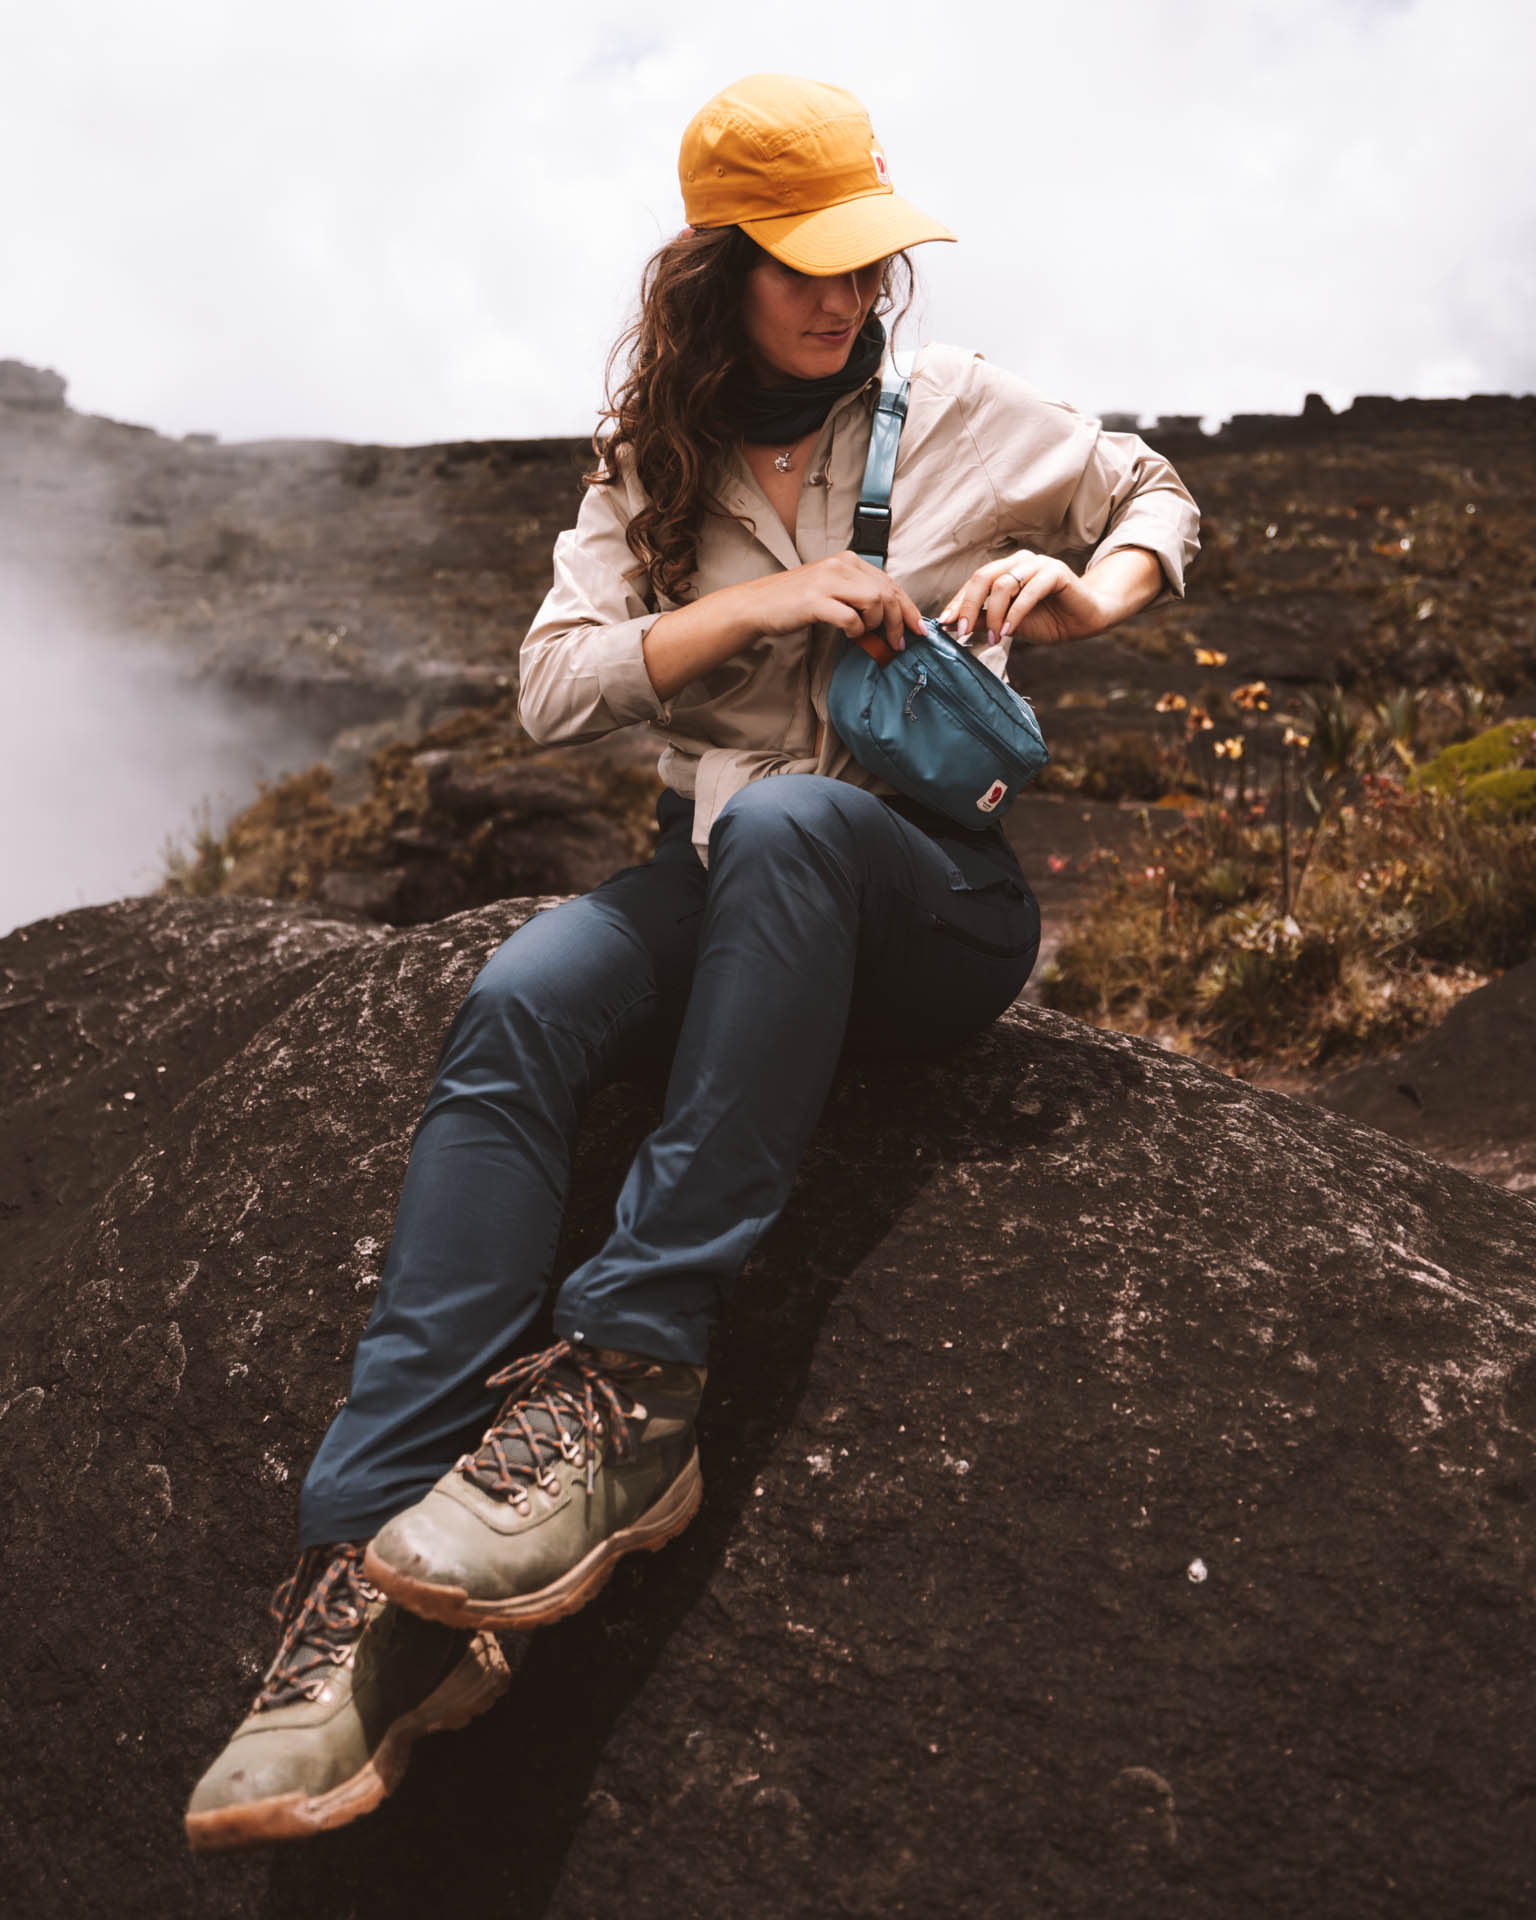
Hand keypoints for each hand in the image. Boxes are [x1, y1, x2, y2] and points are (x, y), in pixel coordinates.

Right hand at [738, 552, 924, 657]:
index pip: (889, 582)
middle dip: (898, 621)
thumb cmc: (795, 601)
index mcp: (848, 560)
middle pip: (887, 592)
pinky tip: (848, 634)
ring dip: (876, 624)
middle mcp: (840, 565)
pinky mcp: (815, 601)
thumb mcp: (832, 589)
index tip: (918, 628)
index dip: (908, 608)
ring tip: (866, 635)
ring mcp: (827, 581)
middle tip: (897, 642)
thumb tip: (890, 619)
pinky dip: (856, 630)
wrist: (758, 604)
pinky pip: (850, 618)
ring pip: (874, 601)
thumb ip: (859, 596)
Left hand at [937, 549, 1105, 647]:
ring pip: (1004, 584)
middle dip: (969, 606)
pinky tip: (1009, 632)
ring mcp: (1038, 564)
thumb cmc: (1047, 620)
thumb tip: (950, 625)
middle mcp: (1020, 562)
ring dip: (995, 614)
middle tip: (962, 632)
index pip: (975, 582)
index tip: (944, 624)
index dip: (958, 603)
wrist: (1084, 621)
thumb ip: (983, 620)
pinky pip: (1029, 591)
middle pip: (983, 578)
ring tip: (994, 638)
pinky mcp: (1056, 573)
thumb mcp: (1007, 624)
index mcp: (1006, 570)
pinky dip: (1016, 613)